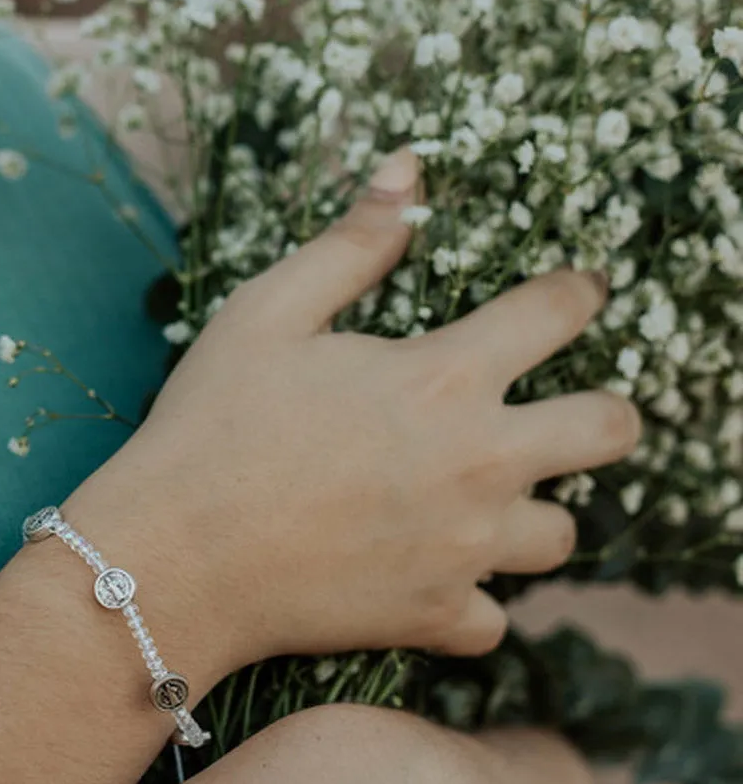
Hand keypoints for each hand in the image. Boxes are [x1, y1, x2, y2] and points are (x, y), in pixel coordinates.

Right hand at [67, 147, 640, 681]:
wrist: (174, 554)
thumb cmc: (213, 421)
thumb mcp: (270, 310)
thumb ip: (353, 241)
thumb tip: (408, 167)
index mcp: (443, 377)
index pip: (556, 313)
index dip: (575, 291)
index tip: (573, 291)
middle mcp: (479, 463)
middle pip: (610, 431)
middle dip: (603, 409)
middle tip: (561, 404)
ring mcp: (465, 550)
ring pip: (560, 533)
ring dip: (532, 506)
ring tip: (481, 492)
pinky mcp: (435, 617)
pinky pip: (494, 617)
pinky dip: (472, 594)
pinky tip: (430, 568)